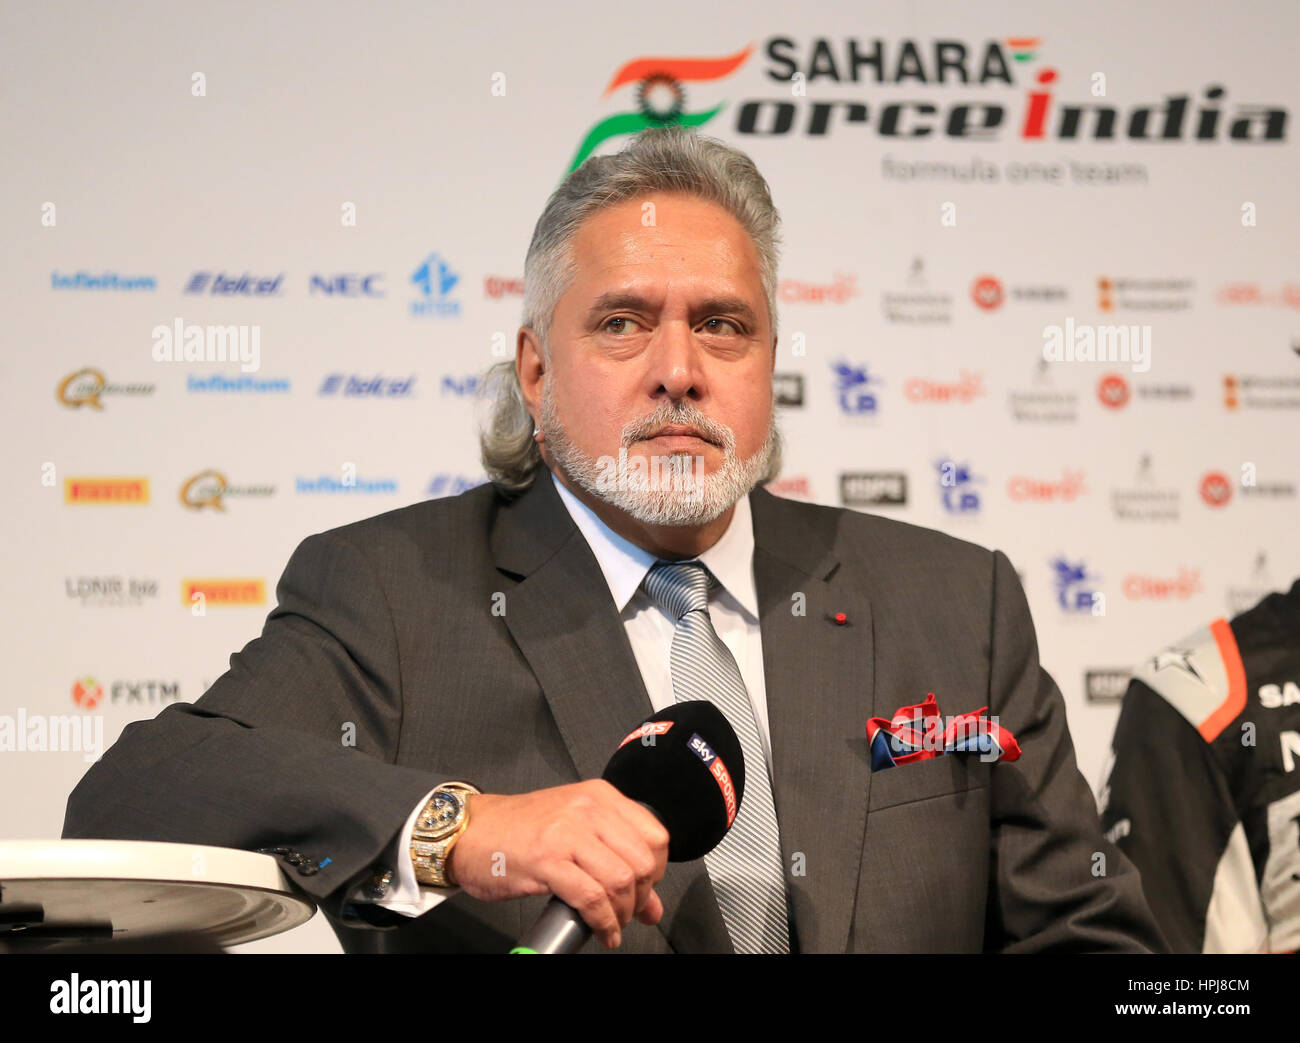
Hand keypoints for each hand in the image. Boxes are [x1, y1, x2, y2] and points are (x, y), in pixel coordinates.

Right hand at [446, 779, 668, 948]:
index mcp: (599, 797)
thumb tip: (652, 905)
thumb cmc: (518, 830)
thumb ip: (616, 861)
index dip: (657, 871)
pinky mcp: (547, 860)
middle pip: (642, 861)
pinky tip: (600, 931)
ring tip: (612, 924)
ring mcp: (566, 833)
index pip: (656, 835)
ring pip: (621, 880)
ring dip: (622, 913)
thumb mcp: (574, 833)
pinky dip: (603, 922)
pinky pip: (591, 898)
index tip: (645, 889)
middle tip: (629, 912)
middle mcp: (587, 809)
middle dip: (641, 897)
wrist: (469, 832)